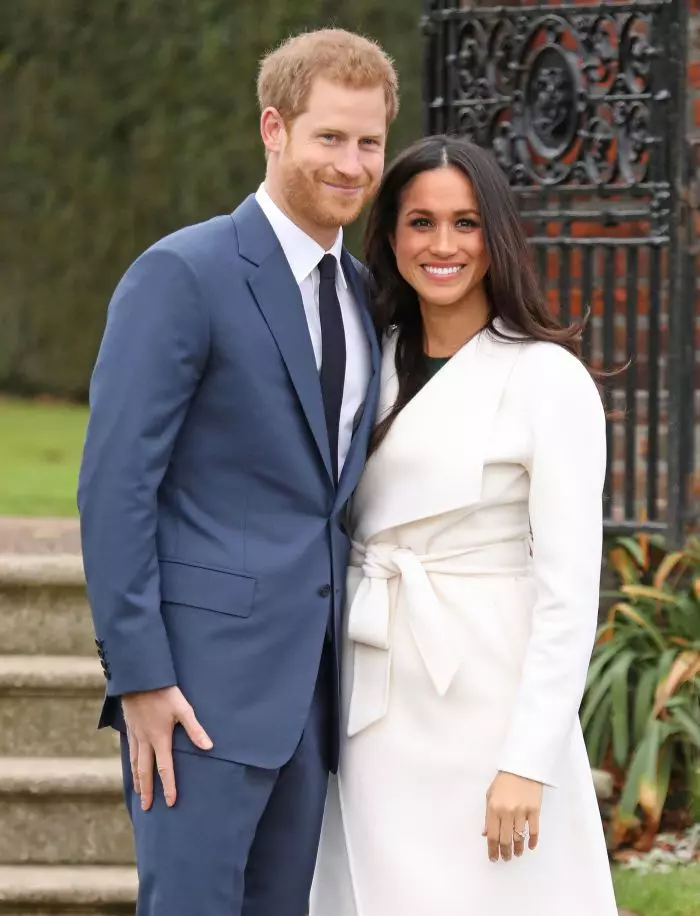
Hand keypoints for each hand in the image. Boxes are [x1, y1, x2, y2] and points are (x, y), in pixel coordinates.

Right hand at [122, 686, 212, 810]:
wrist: (139, 679)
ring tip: (138, 792)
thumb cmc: (164, 693)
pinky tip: (132, 765)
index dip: (169, 786)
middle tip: (146, 807)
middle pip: (145, 771)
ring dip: (137, 779)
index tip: (171, 803)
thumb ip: (195, 729)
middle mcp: (145, 740)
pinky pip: (129, 750)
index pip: (165, 768)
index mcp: (160, 739)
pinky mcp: (129, 727)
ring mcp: (135, 734)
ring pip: (134, 762)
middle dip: (146, 791)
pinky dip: (130, 763)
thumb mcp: (183, 709)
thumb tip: (209, 747)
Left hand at [482, 771, 541, 862]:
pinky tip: (530, 847)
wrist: (522, 767)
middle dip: (505, 852)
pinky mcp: (535, 810)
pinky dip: (532, 841)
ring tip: (517, 854)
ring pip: (519, 837)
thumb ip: (488, 816)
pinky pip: (534, 831)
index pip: (492, 835)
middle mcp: (507, 812)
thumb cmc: (504, 781)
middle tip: (506, 858)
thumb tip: (486, 834)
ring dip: (518, 849)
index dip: (492, 849)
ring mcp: (522, 811)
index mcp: (493, 808)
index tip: (494, 858)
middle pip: (506, 839)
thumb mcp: (490, 795)